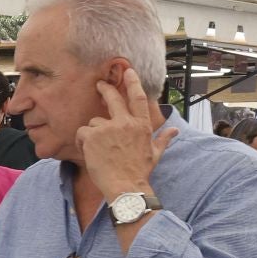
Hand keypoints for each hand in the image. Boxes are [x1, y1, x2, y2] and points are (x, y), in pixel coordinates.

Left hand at [79, 69, 176, 195]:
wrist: (125, 186)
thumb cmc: (140, 172)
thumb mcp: (155, 154)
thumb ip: (163, 139)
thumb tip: (174, 131)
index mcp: (142, 126)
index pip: (138, 98)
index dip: (133, 83)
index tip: (128, 71)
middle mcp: (126, 123)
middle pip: (113, 99)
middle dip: (105, 89)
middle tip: (100, 85)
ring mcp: (108, 128)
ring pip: (94, 122)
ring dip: (93, 133)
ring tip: (99, 150)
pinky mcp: (92, 136)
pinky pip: (82, 132)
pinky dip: (82, 141)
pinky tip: (89, 152)